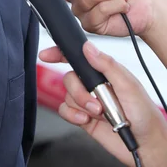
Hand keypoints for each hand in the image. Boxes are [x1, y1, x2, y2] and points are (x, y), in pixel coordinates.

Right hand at [39, 42, 166, 166]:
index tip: (47, 55)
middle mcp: (93, 84)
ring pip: (67, 95)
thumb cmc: (144, 114)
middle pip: (69, 77)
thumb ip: (107, 65)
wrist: (145, 145)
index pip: (78, 57)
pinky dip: (72, 115)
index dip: (60, 53)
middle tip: (96, 103)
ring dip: (80, 105)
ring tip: (98, 114)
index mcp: (103, 71)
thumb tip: (88, 47)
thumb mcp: (128, 85)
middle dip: (79, 91)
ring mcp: (87, 100)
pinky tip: (85, 120)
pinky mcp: (82, 116)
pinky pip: (65, 110)